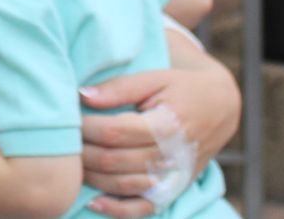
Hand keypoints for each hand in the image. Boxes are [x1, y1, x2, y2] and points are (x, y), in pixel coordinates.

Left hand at [79, 57, 240, 215]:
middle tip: (62, 139)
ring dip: (90, 176)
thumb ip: (120, 88)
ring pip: (121, 185)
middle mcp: (170, 157)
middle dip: (81, 151)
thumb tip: (82, 95)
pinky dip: (115, 209)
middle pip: (113, 161)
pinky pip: (142, 208)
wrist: (221, 109)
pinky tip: (92, 201)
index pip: (114, 132)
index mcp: (166, 126)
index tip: (68, 117)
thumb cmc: (182, 88)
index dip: (85, 127)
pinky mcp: (172, 191)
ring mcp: (172, 179)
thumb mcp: (155, 78)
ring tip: (70, 161)